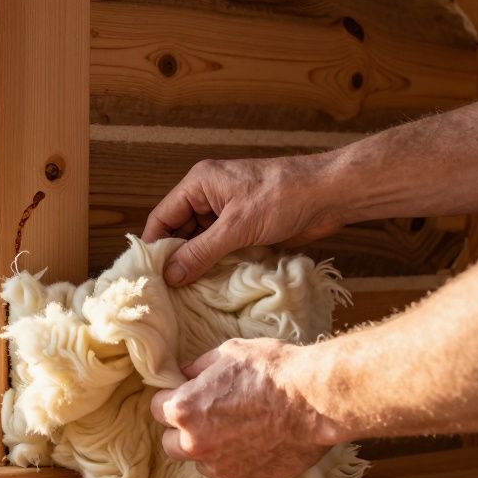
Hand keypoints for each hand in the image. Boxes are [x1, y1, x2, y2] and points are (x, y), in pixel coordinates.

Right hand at [142, 156, 342, 285]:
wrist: (329, 194)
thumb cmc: (283, 197)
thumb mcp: (237, 227)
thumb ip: (201, 252)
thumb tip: (170, 276)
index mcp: (199, 183)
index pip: (162, 217)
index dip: (154, 246)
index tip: (148, 277)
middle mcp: (208, 196)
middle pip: (179, 231)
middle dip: (174, 258)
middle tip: (166, 291)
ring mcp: (227, 212)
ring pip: (199, 242)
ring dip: (196, 264)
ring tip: (185, 294)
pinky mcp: (244, 227)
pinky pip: (219, 248)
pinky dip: (214, 264)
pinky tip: (210, 286)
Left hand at [149, 338, 340, 477]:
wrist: (314, 400)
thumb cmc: (272, 370)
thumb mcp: (228, 353)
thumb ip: (198, 368)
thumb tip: (185, 375)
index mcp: (184, 410)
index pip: (156, 408)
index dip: (171, 398)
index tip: (186, 395)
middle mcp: (195, 444)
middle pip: (171, 443)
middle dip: (182, 430)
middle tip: (207, 414)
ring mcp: (220, 467)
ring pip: (200, 461)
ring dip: (209, 449)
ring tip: (236, 429)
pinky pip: (229, 473)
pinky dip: (236, 461)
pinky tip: (256, 442)